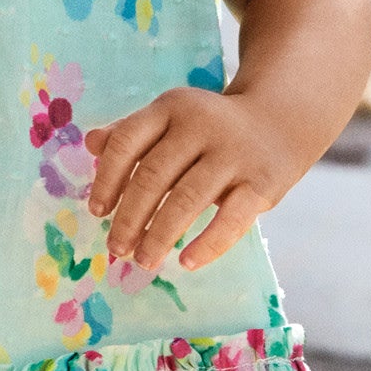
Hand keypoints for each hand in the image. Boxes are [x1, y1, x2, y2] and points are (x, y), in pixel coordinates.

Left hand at [83, 87, 297, 272]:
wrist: (280, 121)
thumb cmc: (210, 128)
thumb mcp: (171, 119)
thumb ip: (131, 132)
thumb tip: (90, 144)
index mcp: (171, 108)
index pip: (127, 143)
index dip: (107, 180)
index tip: (97, 212)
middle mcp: (200, 126)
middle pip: (153, 176)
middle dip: (129, 218)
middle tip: (116, 249)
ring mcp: (233, 154)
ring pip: (186, 200)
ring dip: (159, 236)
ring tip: (142, 260)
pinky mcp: (261, 183)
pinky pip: (231, 219)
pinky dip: (207, 245)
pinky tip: (186, 263)